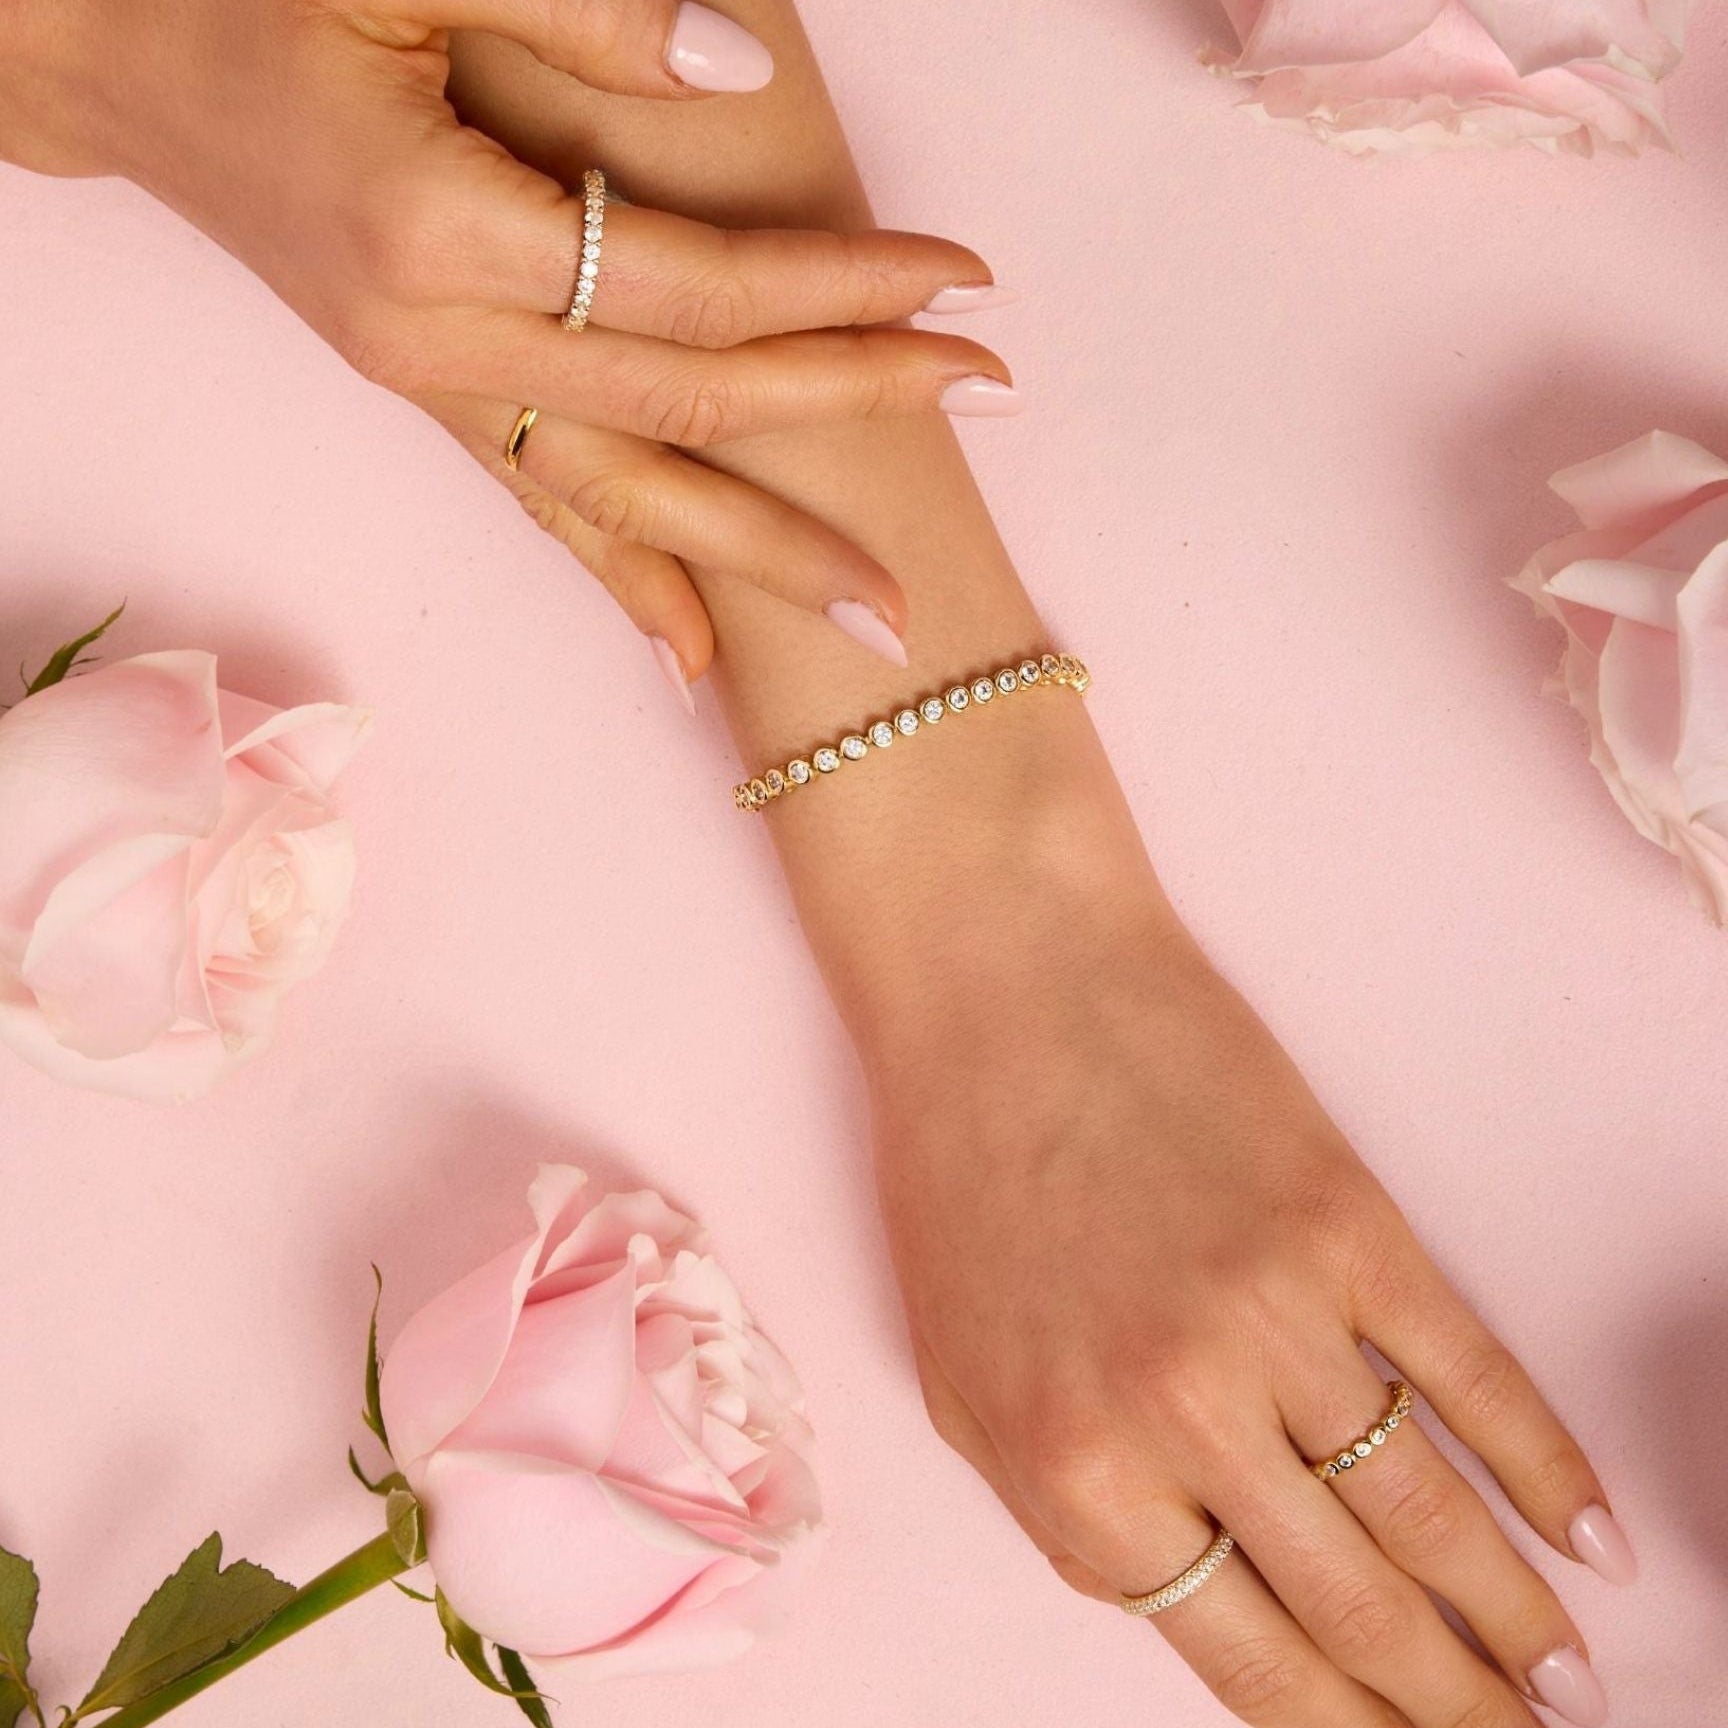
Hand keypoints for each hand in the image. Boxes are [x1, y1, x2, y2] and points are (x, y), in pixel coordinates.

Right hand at [0, 0, 1017, 682]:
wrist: (108, 51)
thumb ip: (585, 17)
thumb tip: (742, 83)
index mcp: (438, 230)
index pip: (692, 287)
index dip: (835, 289)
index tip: (957, 280)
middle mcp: (438, 344)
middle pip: (687, 405)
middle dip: (845, 407)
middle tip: (986, 399)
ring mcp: (430, 391)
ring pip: (626, 500)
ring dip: (761, 559)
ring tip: (880, 621)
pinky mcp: (428, 401)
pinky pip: (547, 510)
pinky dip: (626, 583)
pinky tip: (694, 657)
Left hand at [855, 798, 1625, 1727]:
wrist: (1000, 986)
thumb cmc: (964, 1178)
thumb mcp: (965, 1382)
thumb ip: (1074, 1513)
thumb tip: (1206, 1611)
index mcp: (1075, 1477)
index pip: (1250, 1668)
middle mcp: (1184, 1420)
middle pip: (1362, 1614)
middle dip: (1454, 1710)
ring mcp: (1277, 1319)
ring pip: (1435, 1519)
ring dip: (1520, 1622)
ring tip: (1569, 1692)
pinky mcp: (1347, 1225)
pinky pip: (1474, 1380)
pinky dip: (1548, 1469)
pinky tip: (1592, 1539)